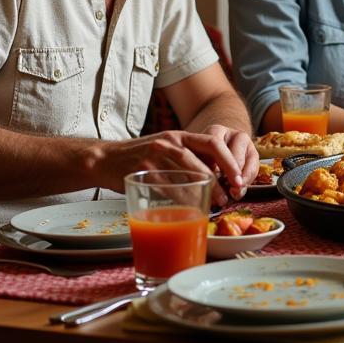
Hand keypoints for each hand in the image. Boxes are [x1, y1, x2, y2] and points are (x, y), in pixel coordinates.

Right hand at [96, 126, 258, 206]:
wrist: (105, 159)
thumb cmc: (141, 156)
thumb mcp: (166, 147)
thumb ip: (187, 156)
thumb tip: (216, 175)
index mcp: (179, 135)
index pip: (212, 142)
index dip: (229, 159)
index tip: (239, 176)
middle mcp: (169, 142)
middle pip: (203, 160)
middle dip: (221, 179)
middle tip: (231, 193)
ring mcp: (155, 156)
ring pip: (187, 174)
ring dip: (205, 191)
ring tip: (216, 202)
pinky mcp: (142, 171)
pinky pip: (167, 187)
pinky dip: (182, 198)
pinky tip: (190, 207)